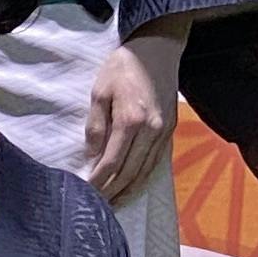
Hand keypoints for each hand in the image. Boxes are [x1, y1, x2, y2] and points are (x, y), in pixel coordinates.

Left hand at [80, 25, 189, 202]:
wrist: (157, 49)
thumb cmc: (123, 67)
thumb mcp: (100, 92)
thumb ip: (96, 126)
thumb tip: (93, 156)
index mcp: (131, 120)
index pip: (112, 161)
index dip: (99, 181)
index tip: (87, 193)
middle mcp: (151, 130)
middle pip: (131, 172)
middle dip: (114, 191)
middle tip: (99, 206)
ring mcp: (164, 132)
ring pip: (146, 170)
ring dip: (130, 189)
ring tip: (115, 202)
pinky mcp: (170, 130)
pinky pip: (156, 161)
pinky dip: (144, 176)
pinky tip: (134, 184)